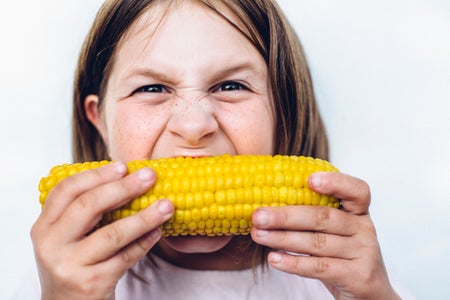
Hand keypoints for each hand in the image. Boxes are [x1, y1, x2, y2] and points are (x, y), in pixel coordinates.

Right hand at [31, 162, 173, 299]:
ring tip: (166, 205)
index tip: (123, 166)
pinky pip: (126, 257)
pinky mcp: (92, 283)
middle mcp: (51, 245)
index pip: (66, 191)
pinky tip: (158, 232)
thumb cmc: (73, 266)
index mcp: (44, 227)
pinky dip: (145, 242)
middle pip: (89, 206)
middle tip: (150, 176)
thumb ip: (83, 213)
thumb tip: (127, 178)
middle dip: (123, 187)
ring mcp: (70, 266)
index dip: (96, 175)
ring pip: (112, 233)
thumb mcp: (66, 239)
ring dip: (144, 216)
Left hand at [251, 172, 399, 298]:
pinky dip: (294, 263)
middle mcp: (363, 229)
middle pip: (323, 217)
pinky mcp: (358, 276)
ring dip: (283, 238)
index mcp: (358, 212)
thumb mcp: (335, 233)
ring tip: (258, 235)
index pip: (356, 190)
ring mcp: (363, 253)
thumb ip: (312, 218)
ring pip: (317, 242)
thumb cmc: (343, 256)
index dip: (335, 182)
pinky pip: (320, 267)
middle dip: (286, 215)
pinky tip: (274, 259)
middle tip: (258, 215)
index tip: (309, 179)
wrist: (369, 294)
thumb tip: (267, 207)